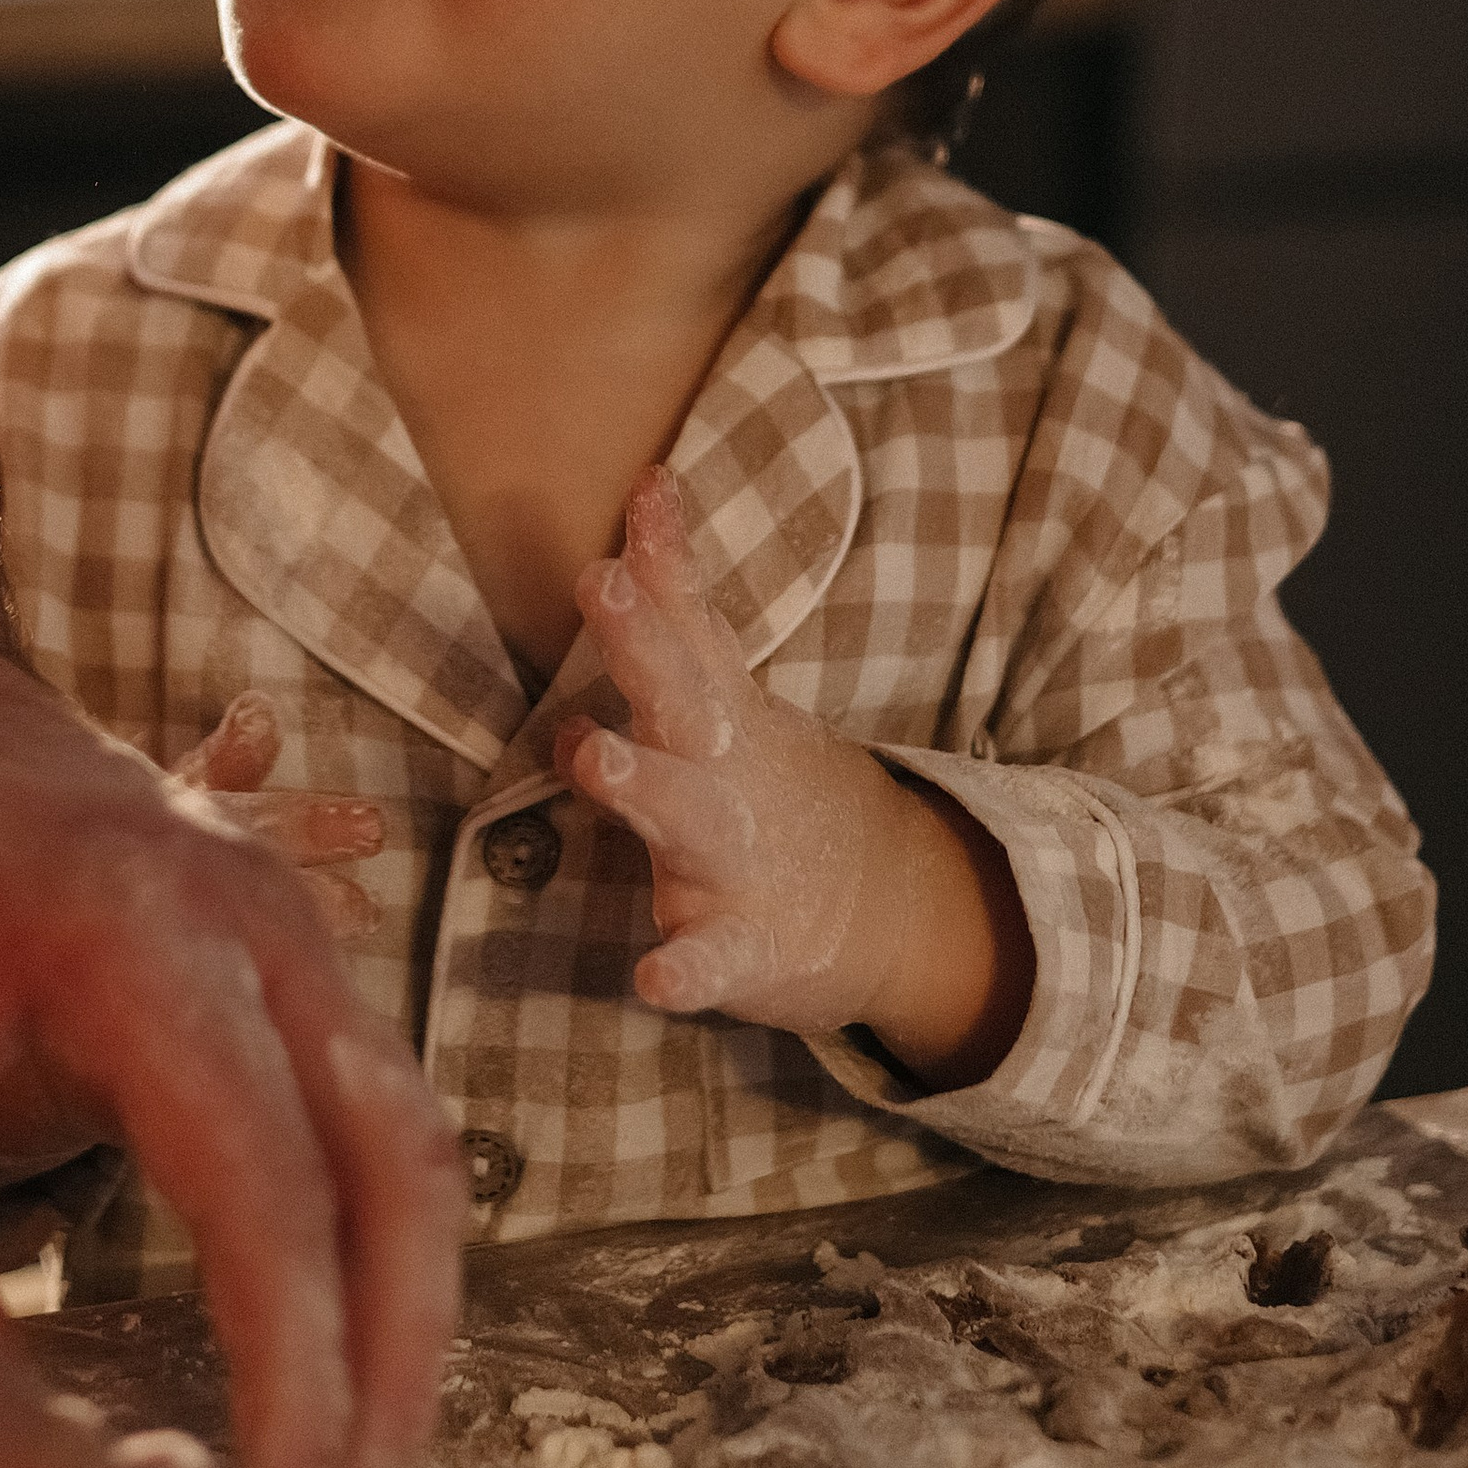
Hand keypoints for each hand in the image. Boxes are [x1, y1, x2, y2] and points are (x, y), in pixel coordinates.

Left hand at [0, 615, 460, 1467]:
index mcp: (139, 938)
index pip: (268, 1189)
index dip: (294, 1372)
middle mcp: (252, 915)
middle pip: (396, 1163)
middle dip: (392, 1364)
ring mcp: (286, 911)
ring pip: (412, 1131)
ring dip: (406, 1304)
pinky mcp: (283, 931)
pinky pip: (374, 1095)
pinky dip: (380, 1229)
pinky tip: (337, 1345)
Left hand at [558, 469, 1033, 1084]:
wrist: (880, 910)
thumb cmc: (762, 786)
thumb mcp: (726, 696)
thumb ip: (676, 609)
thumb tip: (639, 503)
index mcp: (720, 715)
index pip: (691, 622)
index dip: (664, 560)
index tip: (646, 489)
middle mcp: (725, 773)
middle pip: (680, 696)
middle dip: (638, 641)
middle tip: (596, 581)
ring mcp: (738, 857)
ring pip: (682, 814)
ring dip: (636, 781)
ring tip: (587, 751)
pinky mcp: (748, 945)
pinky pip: (711, 958)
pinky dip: (686, 969)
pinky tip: (654, 979)